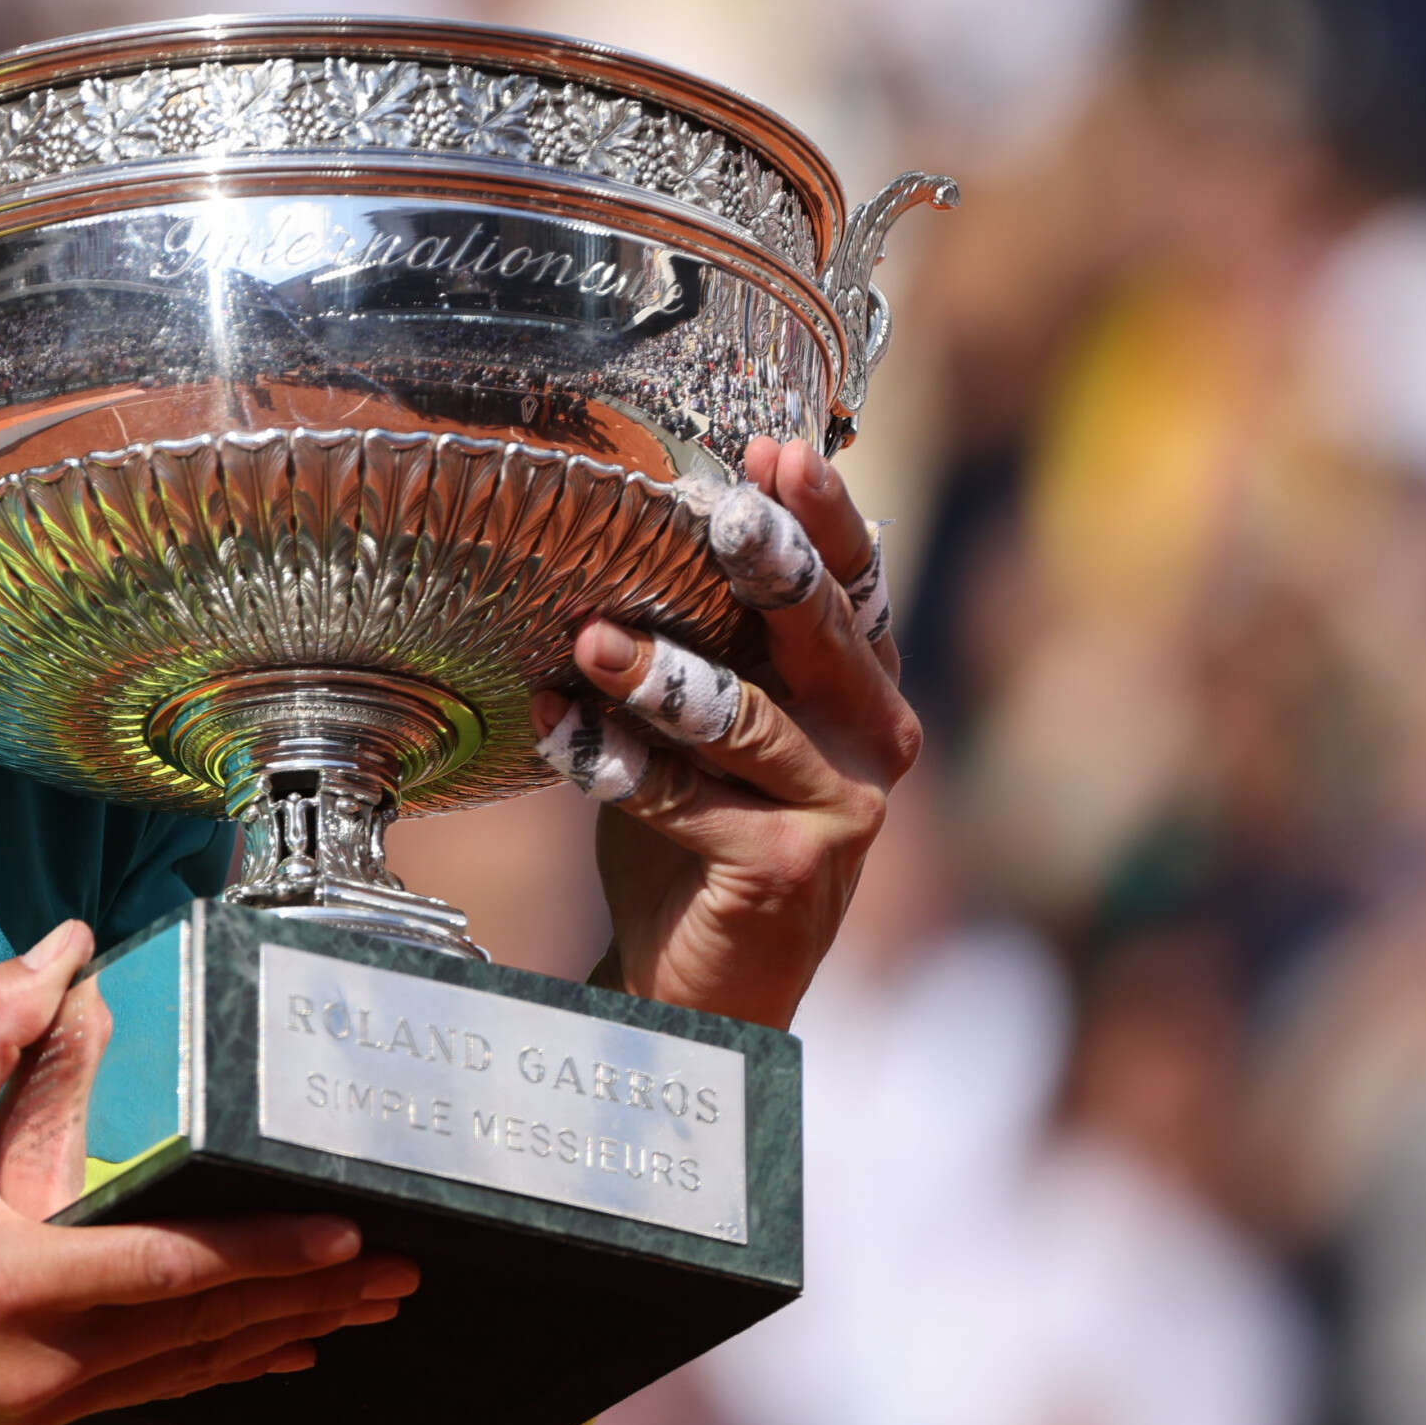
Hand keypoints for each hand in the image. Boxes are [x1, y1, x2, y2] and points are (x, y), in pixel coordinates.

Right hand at [0, 922, 414, 1424]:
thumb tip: (64, 949)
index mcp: (16, 1287)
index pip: (174, 1274)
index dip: (269, 1254)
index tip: (352, 1237)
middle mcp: (42, 1364)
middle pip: (207, 1336)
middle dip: (311, 1302)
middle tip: (400, 1274)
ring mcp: (39, 1404)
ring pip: (189, 1374)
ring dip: (280, 1339)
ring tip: (361, 1314)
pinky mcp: (29, 1420)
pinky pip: (152, 1395)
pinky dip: (218, 1371)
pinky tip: (268, 1358)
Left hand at [549, 438, 921, 1029]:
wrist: (695, 974)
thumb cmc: (694, 831)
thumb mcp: (703, 723)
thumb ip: (700, 643)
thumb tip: (617, 531)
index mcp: (855, 687)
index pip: (853, 583)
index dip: (821, 516)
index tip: (776, 450)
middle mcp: (871, 739)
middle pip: (823, 634)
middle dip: (770, 566)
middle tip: (717, 514)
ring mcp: (842, 808)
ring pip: (747, 720)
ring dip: (660, 677)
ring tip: (591, 640)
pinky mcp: (792, 868)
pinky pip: (690, 800)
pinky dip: (614, 763)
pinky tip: (554, 728)